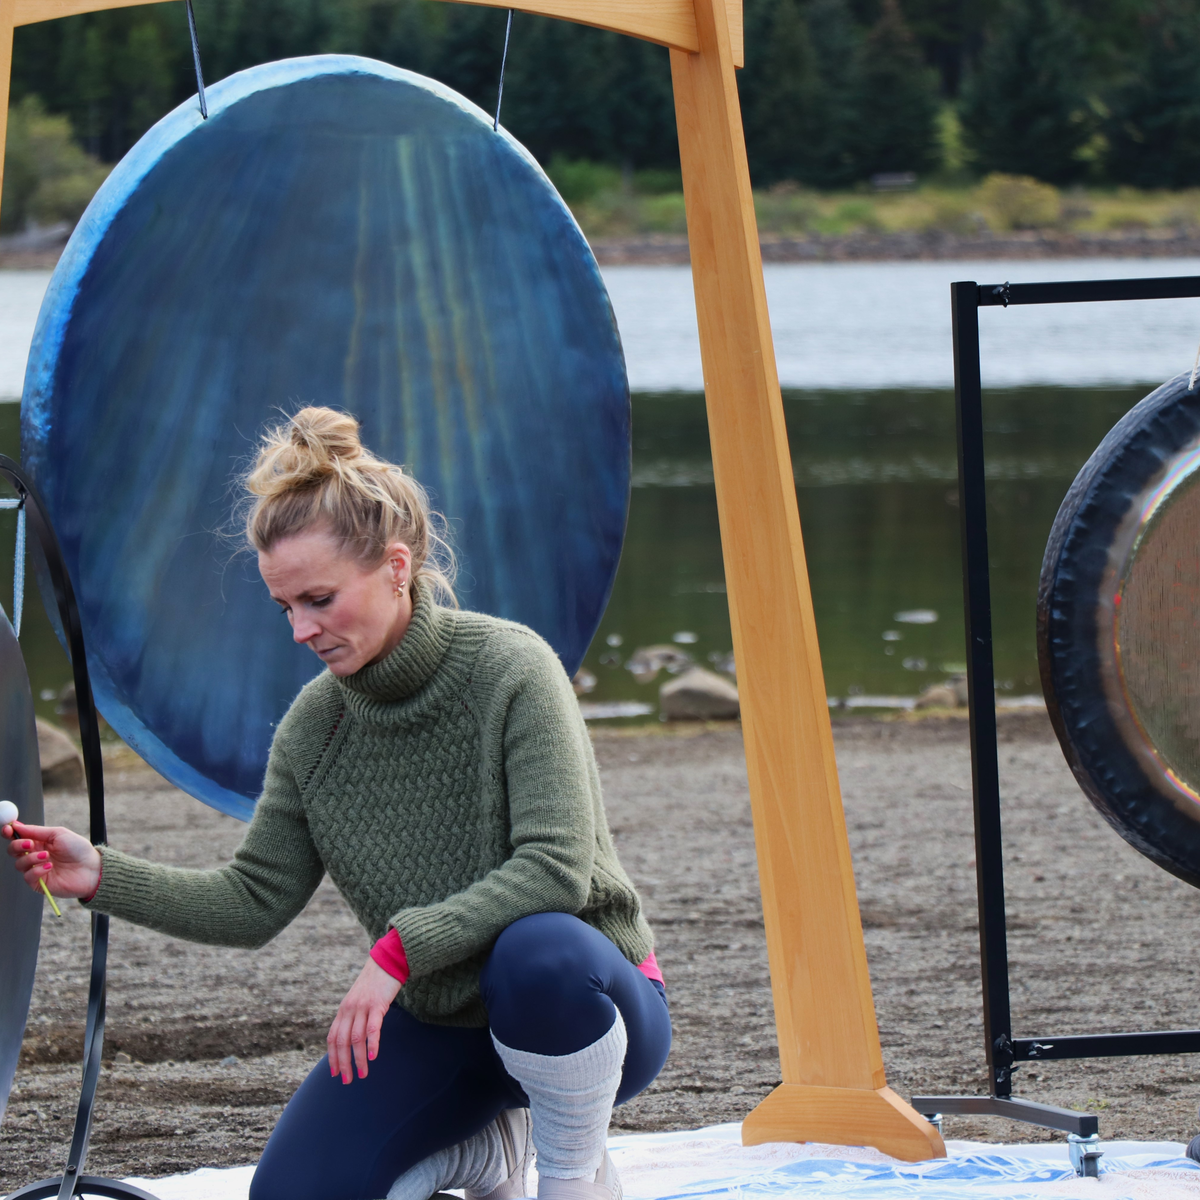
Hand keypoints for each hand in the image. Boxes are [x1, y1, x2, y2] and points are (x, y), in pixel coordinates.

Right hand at [4, 821, 101, 898]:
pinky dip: (37, 870)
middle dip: (17, 845)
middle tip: (29, 844)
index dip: (10, 833)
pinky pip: (28, 877)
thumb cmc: (79, 850)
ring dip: (31, 858)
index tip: (9, 829)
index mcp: (39, 842)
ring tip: (47, 856)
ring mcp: (36, 869)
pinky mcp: (38, 883)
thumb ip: (36, 831)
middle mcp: (35, 855)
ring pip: (19, 864)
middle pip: (13, 850)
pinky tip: (50, 867)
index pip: (18, 837)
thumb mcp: (58, 834)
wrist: (92, 868)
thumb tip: (17, 825)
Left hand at [327, 957, 400, 1084]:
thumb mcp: (359, 1000)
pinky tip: (373, 1056)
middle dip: (343, 1064)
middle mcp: (349, 1009)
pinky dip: (372, 1043)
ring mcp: (363, 1006)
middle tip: (348, 1080)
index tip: (335, 1074)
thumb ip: (354, 1017)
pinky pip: (373, 1027)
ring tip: (363, 1074)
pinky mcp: (377, 1004)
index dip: (332, 1057)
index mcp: (343, 1010)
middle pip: (342, 1042)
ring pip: (356, 1038)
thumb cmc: (375, 983)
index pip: (333, 1038)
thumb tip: (353, 1038)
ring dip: (358, 1059)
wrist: (387, 960)